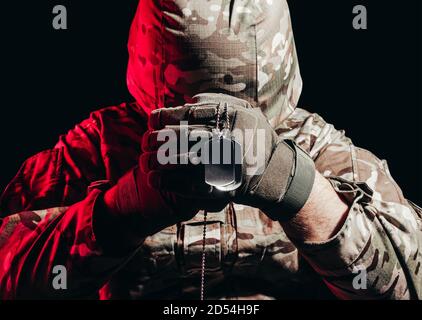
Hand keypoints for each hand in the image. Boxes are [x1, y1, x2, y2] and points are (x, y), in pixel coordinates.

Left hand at [142, 93, 315, 220]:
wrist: (276, 173)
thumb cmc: (256, 139)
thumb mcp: (247, 112)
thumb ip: (220, 103)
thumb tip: (190, 102)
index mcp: (232, 117)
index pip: (190, 114)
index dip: (165, 117)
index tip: (151, 121)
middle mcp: (229, 138)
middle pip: (183, 136)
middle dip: (159, 139)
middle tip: (145, 142)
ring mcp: (226, 164)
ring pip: (183, 160)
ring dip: (159, 161)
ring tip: (144, 162)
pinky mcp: (223, 187)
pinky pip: (190, 185)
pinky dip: (169, 182)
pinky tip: (154, 180)